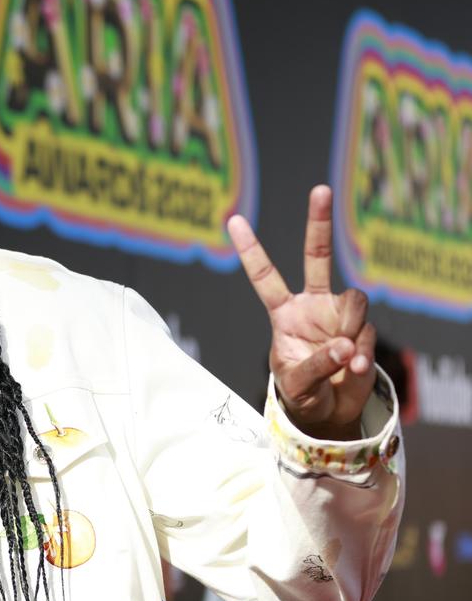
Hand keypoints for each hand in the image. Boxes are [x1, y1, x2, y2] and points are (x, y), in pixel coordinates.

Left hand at [229, 185, 376, 439]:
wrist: (329, 411)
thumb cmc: (301, 392)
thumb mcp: (295, 382)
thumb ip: (316, 363)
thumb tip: (345, 345)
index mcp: (284, 312)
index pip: (264, 276)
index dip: (251, 249)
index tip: (233, 219)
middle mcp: (313, 305)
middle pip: (317, 256)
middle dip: (319, 223)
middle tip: (320, 189)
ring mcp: (340, 314)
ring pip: (354, 299)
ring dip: (350, 327)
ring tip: (344, 358)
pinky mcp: (363, 329)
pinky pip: (367, 331)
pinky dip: (361, 352)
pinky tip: (352, 369)